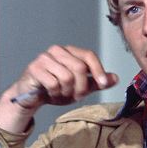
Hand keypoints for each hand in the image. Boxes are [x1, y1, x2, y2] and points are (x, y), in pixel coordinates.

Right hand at [0, 45, 118, 131]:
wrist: (31, 97)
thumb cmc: (56, 89)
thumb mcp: (80, 87)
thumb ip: (96, 82)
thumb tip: (115, 78)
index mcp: (70, 51)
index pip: (89, 55)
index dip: (98, 70)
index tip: (102, 84)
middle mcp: (57, 50)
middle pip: (80, 68)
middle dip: (81, 87)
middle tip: (76, 96)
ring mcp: (45, 58)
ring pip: (67, 76)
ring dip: (67, 92)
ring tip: (62, 94)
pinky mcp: (34, 68)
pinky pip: (53, 83)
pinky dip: (55, 93)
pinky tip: (51, 93)